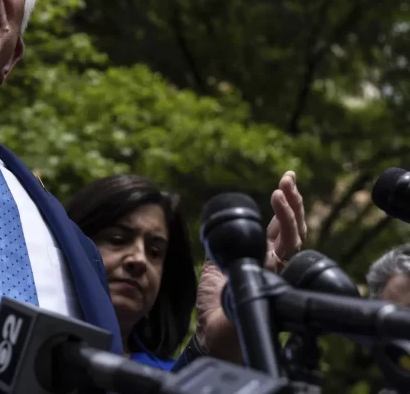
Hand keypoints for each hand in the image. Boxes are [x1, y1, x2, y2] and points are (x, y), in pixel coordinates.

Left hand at [194, 171, 305, 361]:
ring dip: (289, 211)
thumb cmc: (215, 305)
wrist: (215, 331)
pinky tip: (279, 215)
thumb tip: (215, 226)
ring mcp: (280, 271)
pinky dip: (286, 230)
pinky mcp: (279, 279)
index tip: (284, 181)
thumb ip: (220, 246)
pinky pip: (289, 252)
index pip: (279, 227)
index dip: (283, 205)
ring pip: (295, 236)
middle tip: (289, 178)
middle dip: (293, 201)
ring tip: (280, 190)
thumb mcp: (214, 266)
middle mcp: (275, 262)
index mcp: (262, 256)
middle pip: (293, 227)